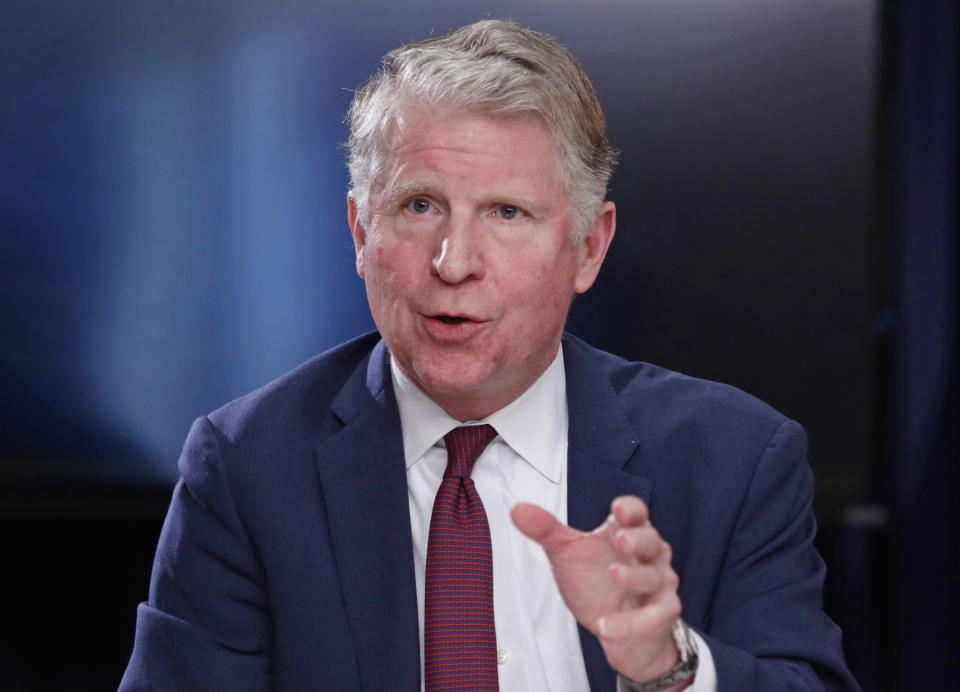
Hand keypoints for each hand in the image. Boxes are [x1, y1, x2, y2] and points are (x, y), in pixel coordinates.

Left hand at [511, 496, 683, 683]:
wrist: (613, 629)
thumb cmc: (596, 583)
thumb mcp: (567, 554)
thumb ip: (546, 530)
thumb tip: (517, 509)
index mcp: (628, 532)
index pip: (636, 512)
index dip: (630, 509)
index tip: (617, 508)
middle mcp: (649, 555)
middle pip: (651, 539)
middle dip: (637, 539)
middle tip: (619, 540)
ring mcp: (658, 584)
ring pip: (653, 576)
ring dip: (634, 576)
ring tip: (612, 574)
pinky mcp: (661, 614)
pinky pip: (653, 616)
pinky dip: (630, 622)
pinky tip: (604, 625)